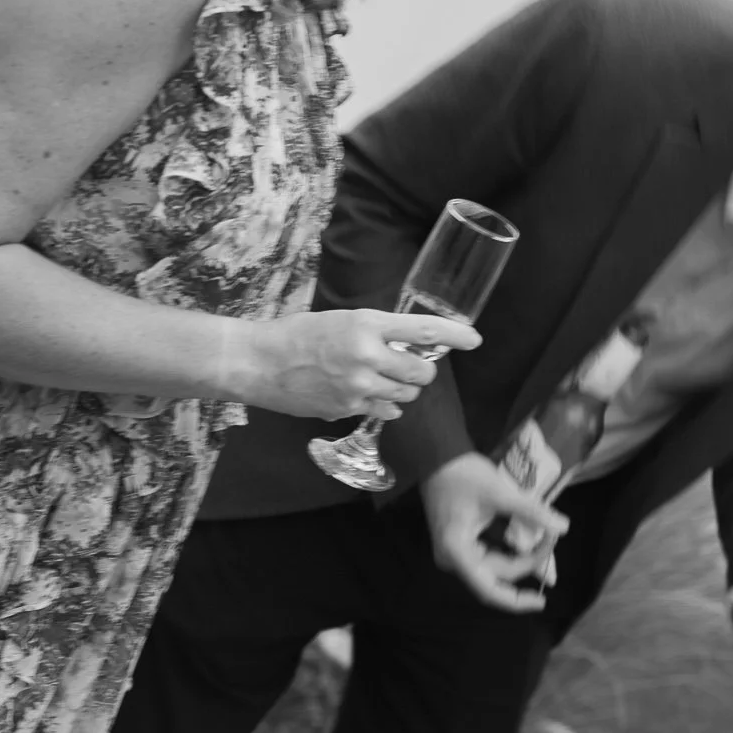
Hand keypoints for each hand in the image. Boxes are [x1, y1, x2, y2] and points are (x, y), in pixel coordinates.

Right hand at [233, 308, 477, 419]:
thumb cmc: (298, 335)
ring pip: (406, 397)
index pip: (423, 331)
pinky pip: (385, 412)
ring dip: (403, 391)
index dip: (455, 336)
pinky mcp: (347, 409)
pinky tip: (364, 393)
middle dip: (422, 373)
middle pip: (421, 374)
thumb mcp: (342, 321)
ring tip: (380, 379)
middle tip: (409, 367)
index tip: (474, 339)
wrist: (258, 362)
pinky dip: (384, 406)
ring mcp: (357, 387)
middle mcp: (367, 356)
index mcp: (366, 325)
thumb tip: (410, 346)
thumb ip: (377, 332)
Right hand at [419, 453, 569, 613]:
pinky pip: (487, 556)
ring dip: (519, 558)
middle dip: (526, 563)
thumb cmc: (463, 474)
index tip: (541, 601)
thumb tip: (563, 528)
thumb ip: (532, 512)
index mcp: (457, 552)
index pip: (489, 591)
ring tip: (545, 543)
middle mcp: (453, 559)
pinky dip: (509, 551)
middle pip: (495, 576)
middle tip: (551, 540)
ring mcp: (454, 552)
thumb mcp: (500, 493)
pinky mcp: (459, 543)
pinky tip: (527, 542)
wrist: (437, 456)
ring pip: (493, 567)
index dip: (516, 601)